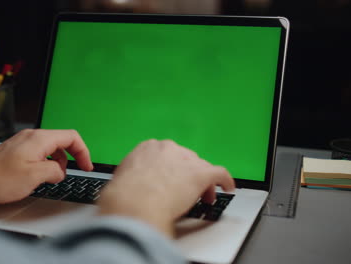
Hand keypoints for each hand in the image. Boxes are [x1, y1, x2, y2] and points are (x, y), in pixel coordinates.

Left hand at [0, 129, 92, 203]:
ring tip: (52, 177)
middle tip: (71, 173)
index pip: (71, 137)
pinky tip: (39, 175)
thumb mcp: (35, 177)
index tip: (86, 165)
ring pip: (50, 147)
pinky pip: (39, 152)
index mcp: (39, 139)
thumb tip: (60, 171)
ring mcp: (23, 142)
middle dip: (70, 157)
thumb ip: (54, 171)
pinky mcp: (17, 149)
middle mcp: (32, 136)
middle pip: (62, 140)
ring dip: (57, 162)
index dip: (83, 151)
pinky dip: (45, 162)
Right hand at [97, 139, 234, 236]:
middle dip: (187, 176)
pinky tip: (228, 187)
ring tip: (204, 196)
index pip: (165, 156)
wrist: (135, 201)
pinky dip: (225, 180)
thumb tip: (130, 185)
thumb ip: (132, 175)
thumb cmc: (125, 195)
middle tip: (186, 192)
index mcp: (148, 148)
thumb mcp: (123, 177)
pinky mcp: (201, 173)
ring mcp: (186, 159)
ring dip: (203, 182)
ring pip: (201, 167)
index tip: (170, 179)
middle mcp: (169, 149)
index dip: (170, 170)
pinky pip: (219, 173)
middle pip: (185, 160)